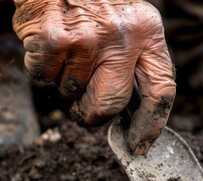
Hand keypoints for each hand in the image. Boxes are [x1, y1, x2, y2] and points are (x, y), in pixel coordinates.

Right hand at [13, 0, 175, 154]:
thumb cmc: (94, 0)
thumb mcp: (128, 21)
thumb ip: (133, 60)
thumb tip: (127, 112)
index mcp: (148, 32)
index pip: (161, 90)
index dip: (151, 124)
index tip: (139, 144)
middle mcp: (122, 38)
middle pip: (111, 104)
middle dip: (92, 115)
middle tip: (82, 110)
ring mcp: (87, 41)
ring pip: (71, 92)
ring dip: (64, 82)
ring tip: (65, 52)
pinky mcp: (54, 42)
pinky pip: (44, 78)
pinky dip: (41, 68)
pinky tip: (48, 44)